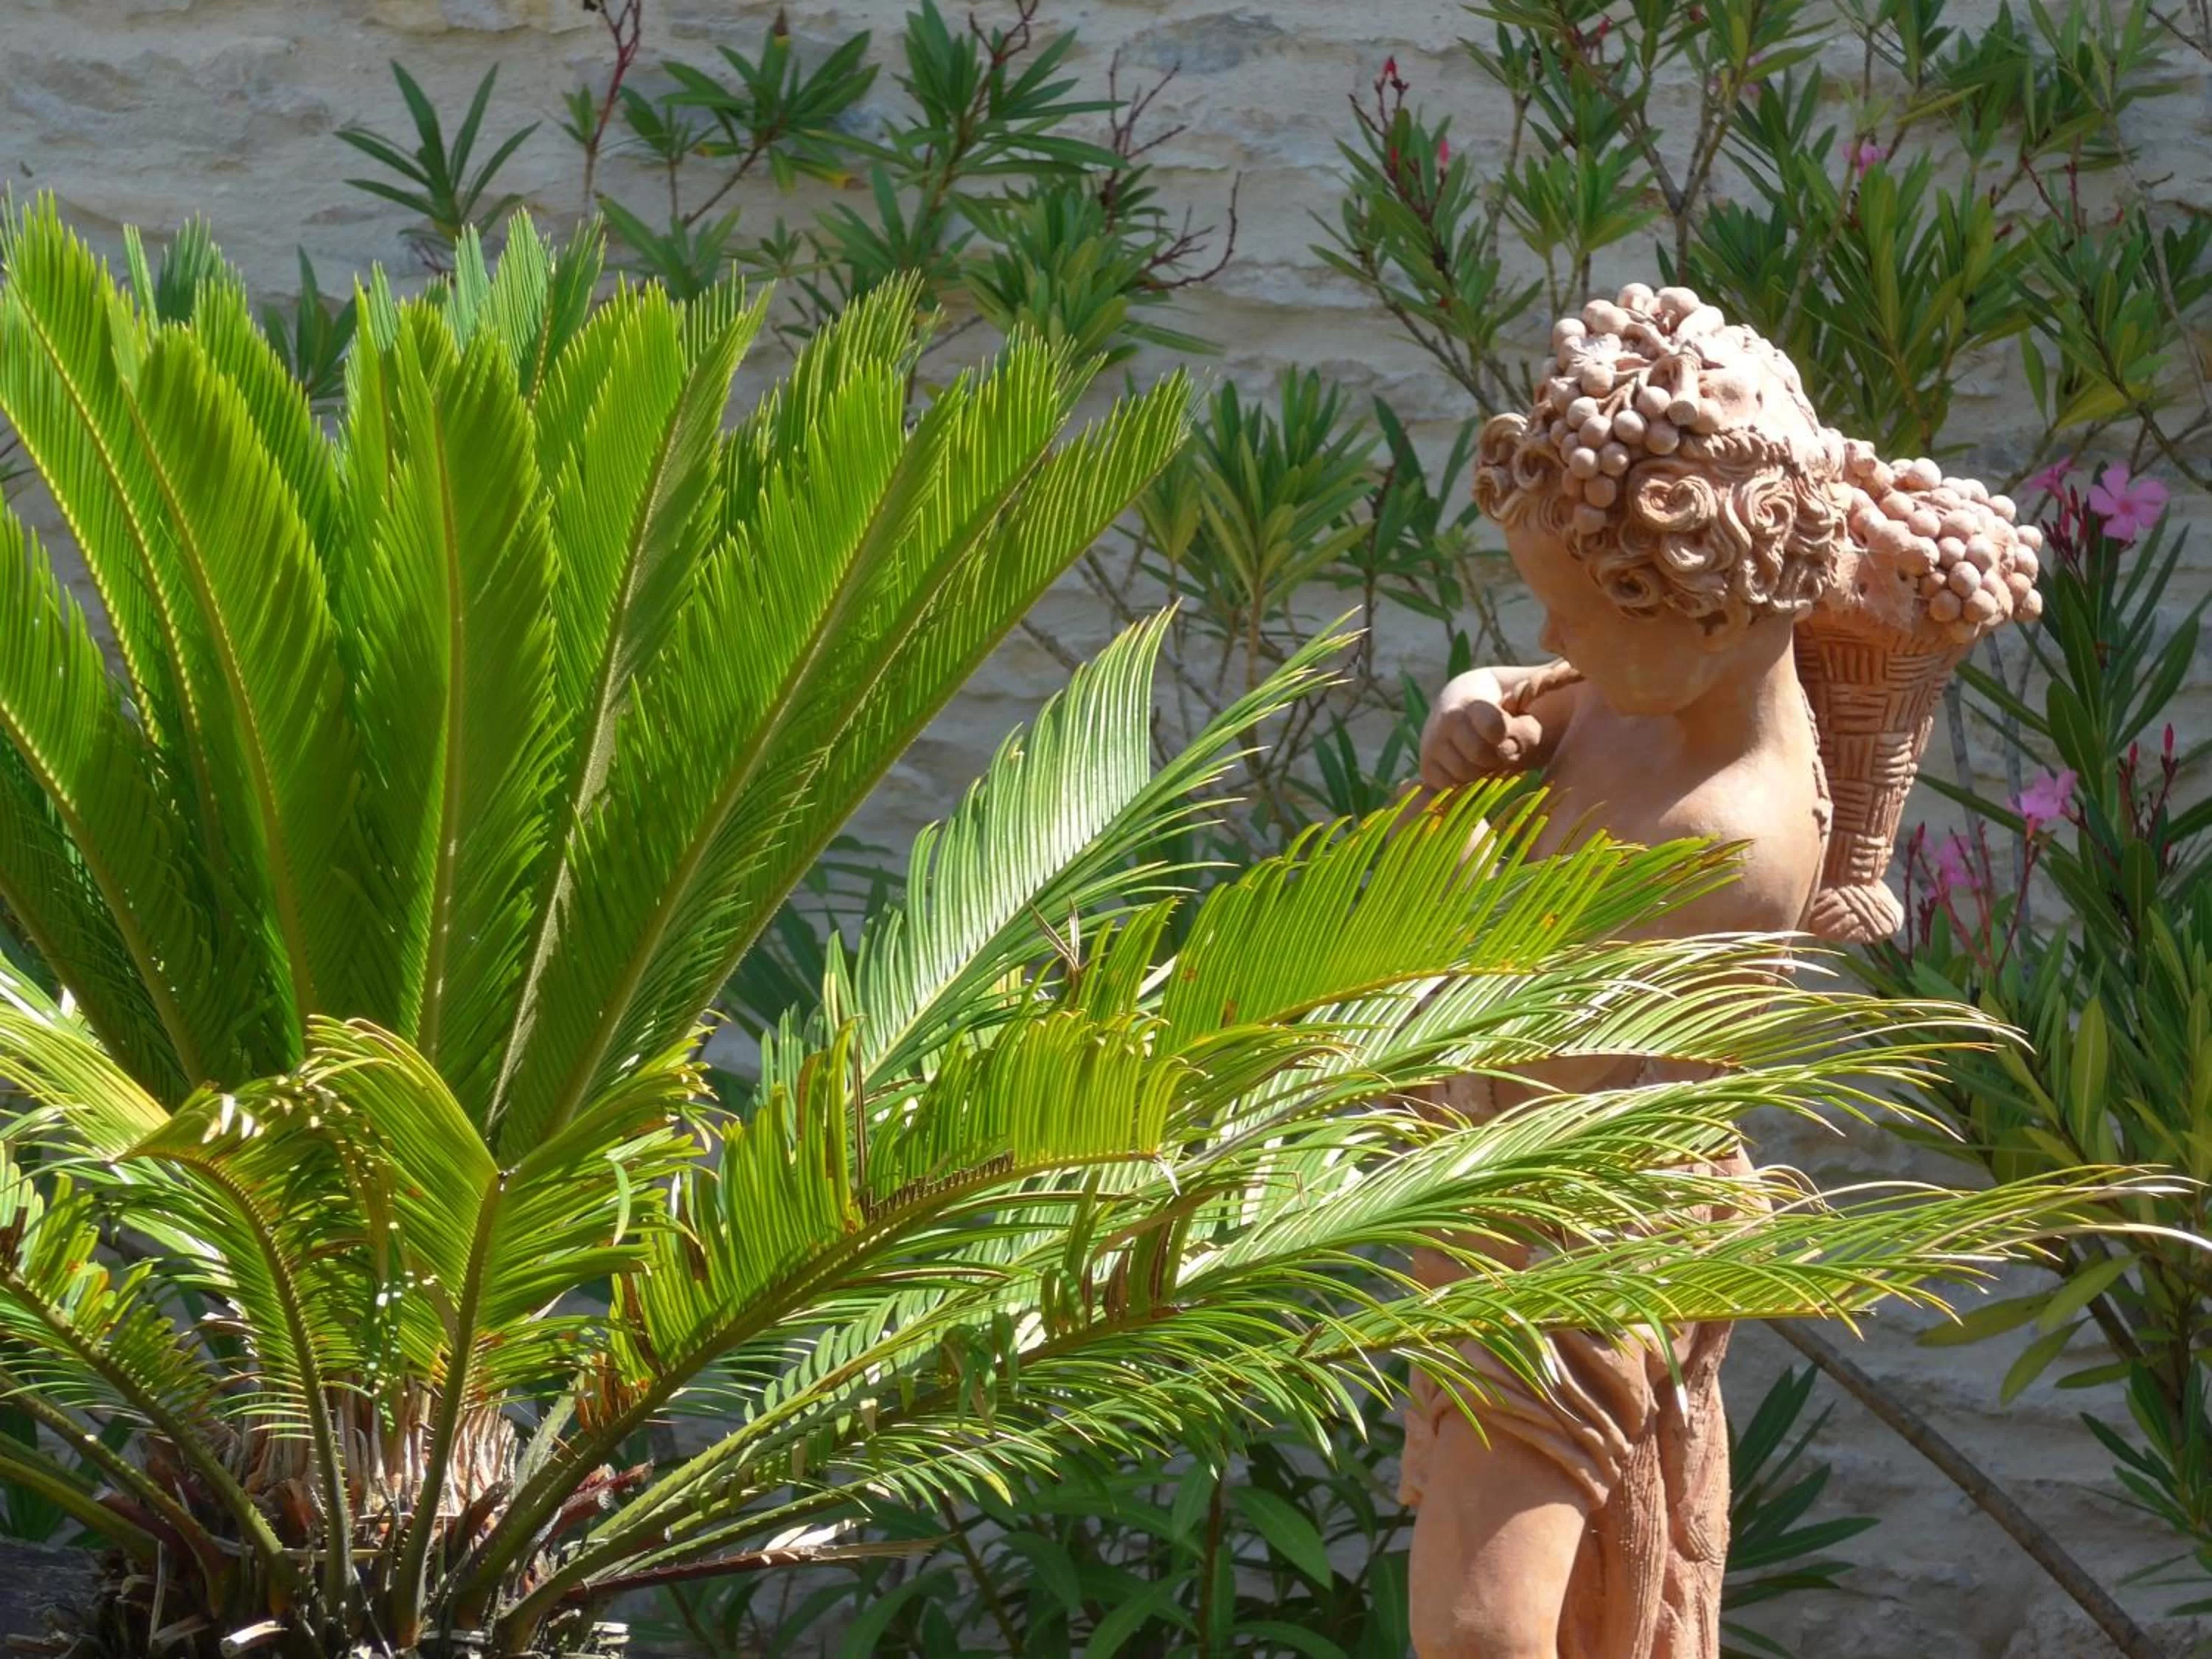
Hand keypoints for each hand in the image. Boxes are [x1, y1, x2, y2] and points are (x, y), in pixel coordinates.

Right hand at [1419, 669, 1545, 789]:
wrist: (1460, 703)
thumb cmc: (1506, 697)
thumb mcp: (1525, 685)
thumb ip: (1548, 682)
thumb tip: (1584, 667)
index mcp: (1472, 698)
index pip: (1491, 723)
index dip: (1504, 731)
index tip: (1510, 728)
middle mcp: (1445, 720)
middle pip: (1481, 756)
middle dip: (1499, 756)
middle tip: (1505, 746)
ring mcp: (1432, 744)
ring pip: (1466, 775)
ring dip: (1484, 772)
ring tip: (1491, 755)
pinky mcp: (1427, 767)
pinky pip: (1450, 788)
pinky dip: (1467, 784)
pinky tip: (1475, 767)